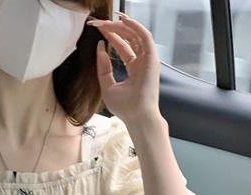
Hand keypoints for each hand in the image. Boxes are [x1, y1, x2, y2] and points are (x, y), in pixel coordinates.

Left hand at [87, 11, 161, 125]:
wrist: (137, 117)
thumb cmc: (125, 108)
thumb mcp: (107, 85)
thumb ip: (103, 68)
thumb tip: (100, 48)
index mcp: (133, 69)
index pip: (123, 46)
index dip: (111, 36)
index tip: (98, 29)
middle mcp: (142, 62)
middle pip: (129, 38)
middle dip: (114, 29)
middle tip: (98, 23)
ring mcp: (148, 60)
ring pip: (136, 35)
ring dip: (121, 26)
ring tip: (106, 22)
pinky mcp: (152, 58)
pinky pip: (145, 36)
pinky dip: (135, 26)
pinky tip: (123, 20)